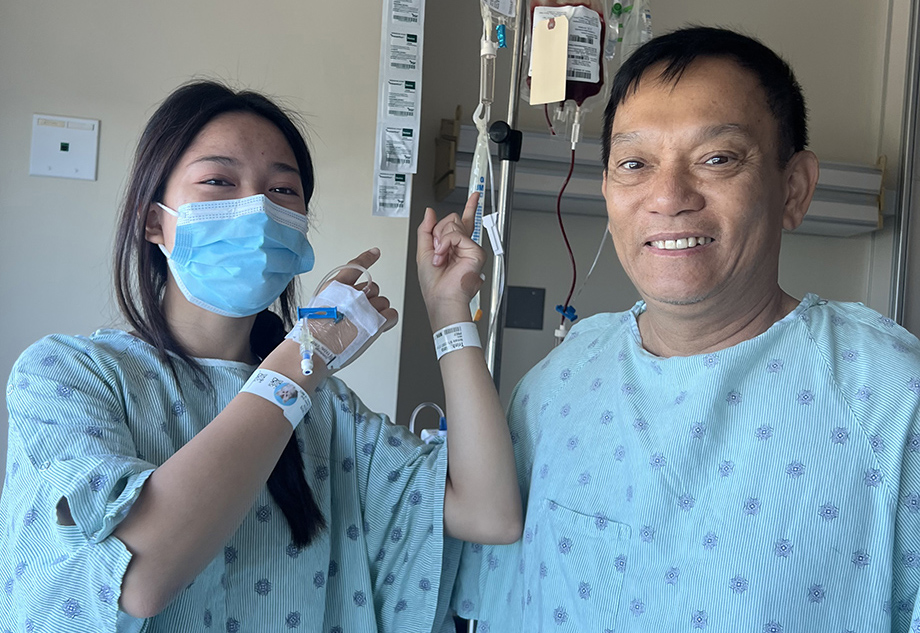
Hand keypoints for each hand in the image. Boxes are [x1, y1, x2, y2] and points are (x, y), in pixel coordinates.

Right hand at [303, 248, 397, 372]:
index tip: (376, 252)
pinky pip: (392, 314)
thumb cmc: (312, 335)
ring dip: (377, 312)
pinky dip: (387, 321)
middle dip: (369, 300)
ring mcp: (366, 307)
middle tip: (358, 316)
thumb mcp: (319, 307)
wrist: (313, 351)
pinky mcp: (376, 322)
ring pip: (383, 302)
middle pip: (373, 288)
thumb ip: (336, 300)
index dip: (366, 258)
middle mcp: (353, 293)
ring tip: (362, 326)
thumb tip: (348, 305)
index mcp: (335, 287)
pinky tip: (377, 328)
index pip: (354, 267)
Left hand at [417, 193, 486, 329]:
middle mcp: (464, 246)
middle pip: (452, 219)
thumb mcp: (423, 252)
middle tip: (437, 251)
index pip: (463, 222)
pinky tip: (443, 256)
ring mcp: (471, 248)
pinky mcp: (476, 251)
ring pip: (453, 224)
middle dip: (438, 232)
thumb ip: (426, 230)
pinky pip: (456, 234)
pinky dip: (445, 244)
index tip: (475, 196)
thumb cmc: (433, 284)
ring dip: (440, 241)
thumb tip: (429, 212)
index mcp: (454, 246)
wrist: (441, 297)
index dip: (470, 207)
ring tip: (440, 258)